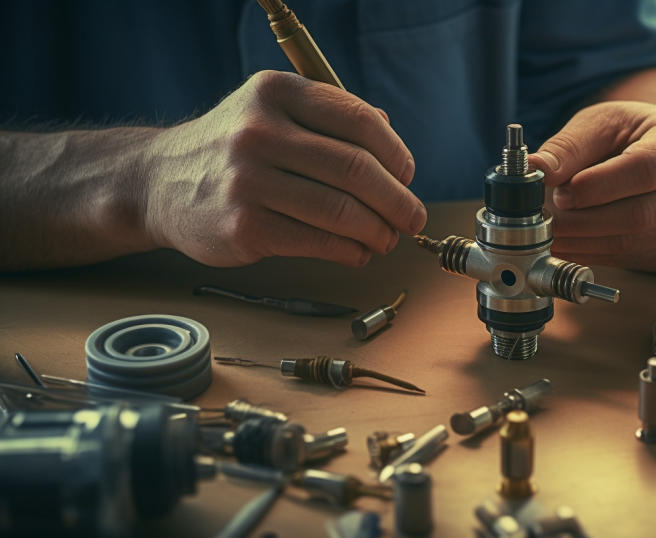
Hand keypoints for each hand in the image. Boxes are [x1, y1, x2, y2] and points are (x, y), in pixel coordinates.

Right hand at [142, 70, 425, 266]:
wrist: (160, 183)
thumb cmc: (233, 148)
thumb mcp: (273, 111)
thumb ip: (330, 117)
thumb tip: (391, 139)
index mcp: (276, 92)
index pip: (359, 121)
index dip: (396, 154)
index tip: (407, 176)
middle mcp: (259, 131)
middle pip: (356, 169)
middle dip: (397, 200)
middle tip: (412, 217)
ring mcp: (248, 180)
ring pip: (341, 211)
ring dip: (378, 231)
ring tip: (388, 239)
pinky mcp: (244, 226)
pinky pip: (317, 242)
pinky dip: (350, 251)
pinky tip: (358, 252)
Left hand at [528, 101, 655, 271]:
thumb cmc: (631, 133)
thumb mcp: (600, 123)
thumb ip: (569, 146)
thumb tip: (536, 169)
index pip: (646, 169)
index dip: (599, 187)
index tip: (562, 192)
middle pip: (642, 214)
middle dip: (586, 220)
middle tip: (549, 217)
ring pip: (636, 243)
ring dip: (585, 243)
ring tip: (551, 232)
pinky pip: (634, 259)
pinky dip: (594, 254)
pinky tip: (570, 244)